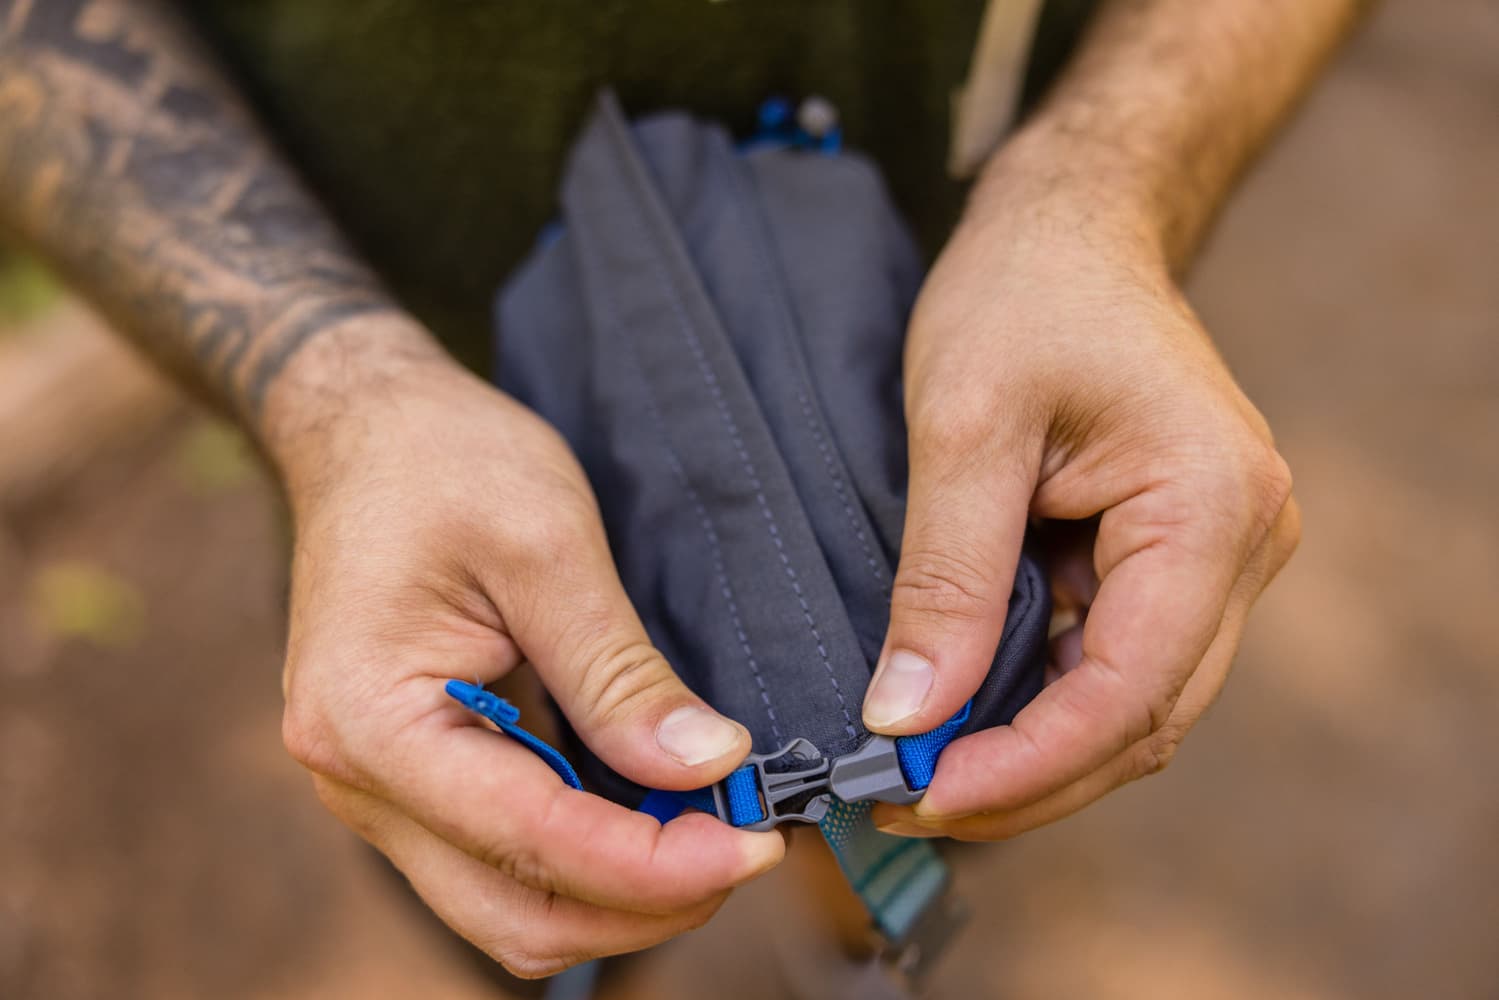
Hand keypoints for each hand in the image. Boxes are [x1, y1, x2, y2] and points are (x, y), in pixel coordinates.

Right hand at [267, 322, 783, 976]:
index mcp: (373, 720)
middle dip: (643, 904)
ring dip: (618, 892)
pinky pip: (503, 856)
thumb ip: (619, 672)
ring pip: (508, 904)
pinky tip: (656, 813)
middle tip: (748, 847)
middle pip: (513, 915)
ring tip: (713, 831)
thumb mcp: (547, 546)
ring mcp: (380, 785)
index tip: (755, 844)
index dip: (655, 865)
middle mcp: (359, 778)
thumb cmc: (442, 461)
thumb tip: (708, 767)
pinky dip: (586, 855)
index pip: (530, 840)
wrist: (367, 429)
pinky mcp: (415, 774)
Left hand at [861, 148, 1300, 840]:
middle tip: (903, 796)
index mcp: (1211, 505)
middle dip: (1025, 777)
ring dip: (1032, 750)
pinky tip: (964, 711)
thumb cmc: (1021, 293)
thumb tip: (907, 714)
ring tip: (919, 768)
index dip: (1026, 763)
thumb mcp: (964, 426)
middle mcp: (1243, 543)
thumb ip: (945, 577)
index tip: (921, 791)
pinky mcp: (1176, 555)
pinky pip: (1115, 657)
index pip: (1131, 689)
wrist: (1070, 225)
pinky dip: (1041, 700)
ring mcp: (1217, 553)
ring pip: (1133, 704)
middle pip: (1144, 718)